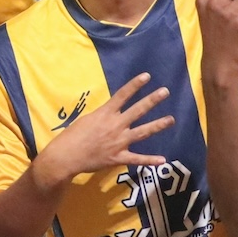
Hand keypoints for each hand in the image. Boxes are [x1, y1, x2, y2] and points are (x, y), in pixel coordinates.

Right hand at [37, 72, 173, 185]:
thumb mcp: (86, 119)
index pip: (123, 95)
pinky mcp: (118, 157)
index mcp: (105, 114)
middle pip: (138, 110)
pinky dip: (150, 160)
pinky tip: (163, 160)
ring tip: (171, 119)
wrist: (66, 156)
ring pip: (142, 132)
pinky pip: (137, 159)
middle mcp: (115, 125)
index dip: (135, 85)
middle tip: (165, 92)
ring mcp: (119, 142)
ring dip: (158, 125)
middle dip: (152, 100)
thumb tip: (111, 112)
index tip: (147, 76)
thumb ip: (102, 115)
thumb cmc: (72, 136)